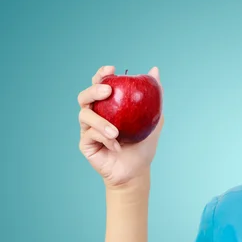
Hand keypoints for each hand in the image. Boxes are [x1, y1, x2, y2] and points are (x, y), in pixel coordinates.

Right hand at [78, 65, 164, 188]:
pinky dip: (104, 138)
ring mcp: (88, 129)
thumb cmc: (143, 146)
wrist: (137, 172)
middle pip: (85, 96)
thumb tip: (155, 70)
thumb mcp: (153, 121)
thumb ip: (154, 98)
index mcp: (108, 107)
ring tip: (116, 132)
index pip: (100, 85)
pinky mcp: (85, 144)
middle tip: (107, 90)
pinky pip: (90, 135)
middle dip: (93, 90)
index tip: (111, 69)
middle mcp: (95, 114)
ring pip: (85, 115)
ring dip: (101, 121)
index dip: (101, 74)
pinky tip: (117, 146)